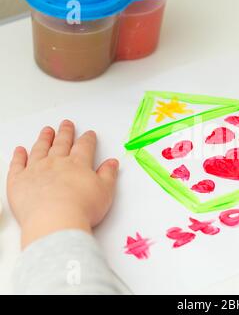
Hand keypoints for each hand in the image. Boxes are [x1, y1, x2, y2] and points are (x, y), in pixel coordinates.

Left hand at [7, 120, 118, 247]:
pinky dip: (18, 156)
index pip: (84, 146)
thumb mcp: (105, 192)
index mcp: (78, 164)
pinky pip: (18, 164)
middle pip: (62, 143)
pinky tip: (20, 150)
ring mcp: (36, 170)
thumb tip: (112, 163)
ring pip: (40, 149)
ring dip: (44, 139)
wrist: (55, 222)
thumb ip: (108, 175)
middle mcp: (56, 162)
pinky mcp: (18, 181)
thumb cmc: (81, 209)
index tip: (89, 134)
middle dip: (65, 133)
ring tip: (47, 131)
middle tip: (66, 124)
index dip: (88, 139)